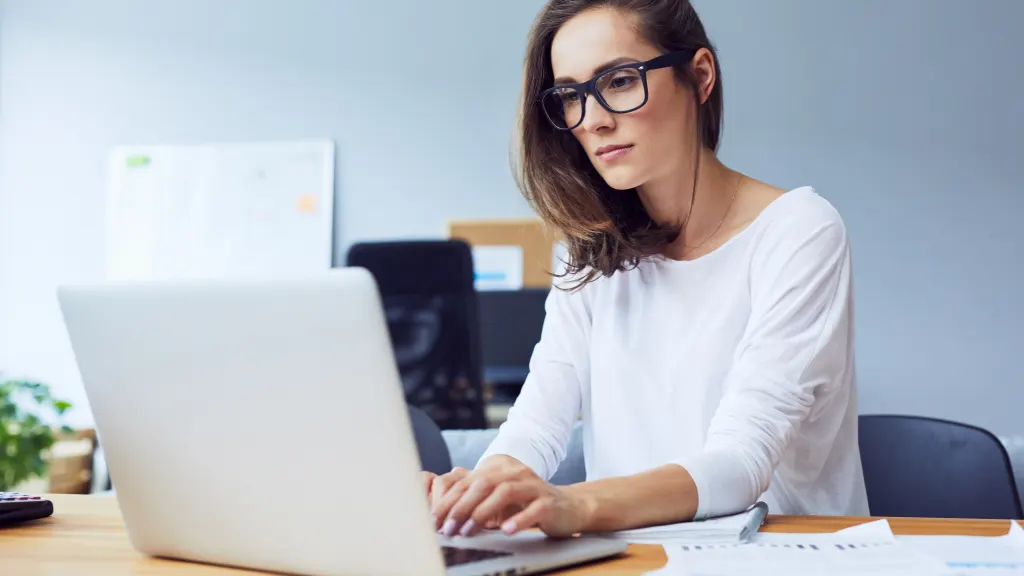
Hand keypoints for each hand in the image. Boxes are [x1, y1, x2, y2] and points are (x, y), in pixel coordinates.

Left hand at [430, 457, 592, 538]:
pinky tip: (506, 531)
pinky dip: (518, 519)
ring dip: (483, 512)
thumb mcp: (499, 500)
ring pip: (505, 492)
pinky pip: (533, 509)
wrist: (569, 507)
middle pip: (482, 484)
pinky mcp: (549, 502)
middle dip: (460, 507)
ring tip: (469, 531)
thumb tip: (442, 516)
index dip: (448, 501)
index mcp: (499, 471)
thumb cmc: (528, 505)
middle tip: (447, 528)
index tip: (434, 521)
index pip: (467, 482)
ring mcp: (533, 486)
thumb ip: (475, 501)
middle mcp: (515, 473)